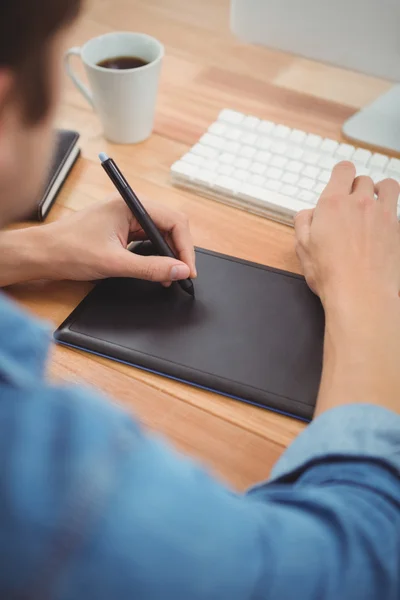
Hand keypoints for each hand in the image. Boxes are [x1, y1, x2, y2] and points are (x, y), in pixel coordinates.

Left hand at [39, 196, 196, 283]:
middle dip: (179, 251)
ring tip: (169, 276)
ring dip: (168, 254)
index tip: (187, 270)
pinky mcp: (121, 229)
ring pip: (160, 233)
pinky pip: (147, 239)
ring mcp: (125, 217)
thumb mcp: (115, 263)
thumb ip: (151, 268)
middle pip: (170, 225)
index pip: (174, 221)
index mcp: (129, 205)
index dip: (185, 247)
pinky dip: (156, 255)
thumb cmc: (69, 250)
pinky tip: (156, 270)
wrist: (42, 254)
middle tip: (181, 275)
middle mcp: (130, 207)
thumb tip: (178, 270)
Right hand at [295, 161, 399, 416]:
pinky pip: (397, 209)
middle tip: (350, 205)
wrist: (361, 294)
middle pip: (363, 179)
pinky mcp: (398, 229)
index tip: (339, 183)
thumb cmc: (330, 274)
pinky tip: (382, 227)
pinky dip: (390, 212)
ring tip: (374, 205)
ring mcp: (383, 214)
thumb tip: (309, 213)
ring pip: (387, 186)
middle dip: (356, 188)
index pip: (344, 169)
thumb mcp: (303, 247)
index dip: (341, 175)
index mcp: (333, 203)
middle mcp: (360, 203)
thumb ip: (304, 222)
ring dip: (380, 191)